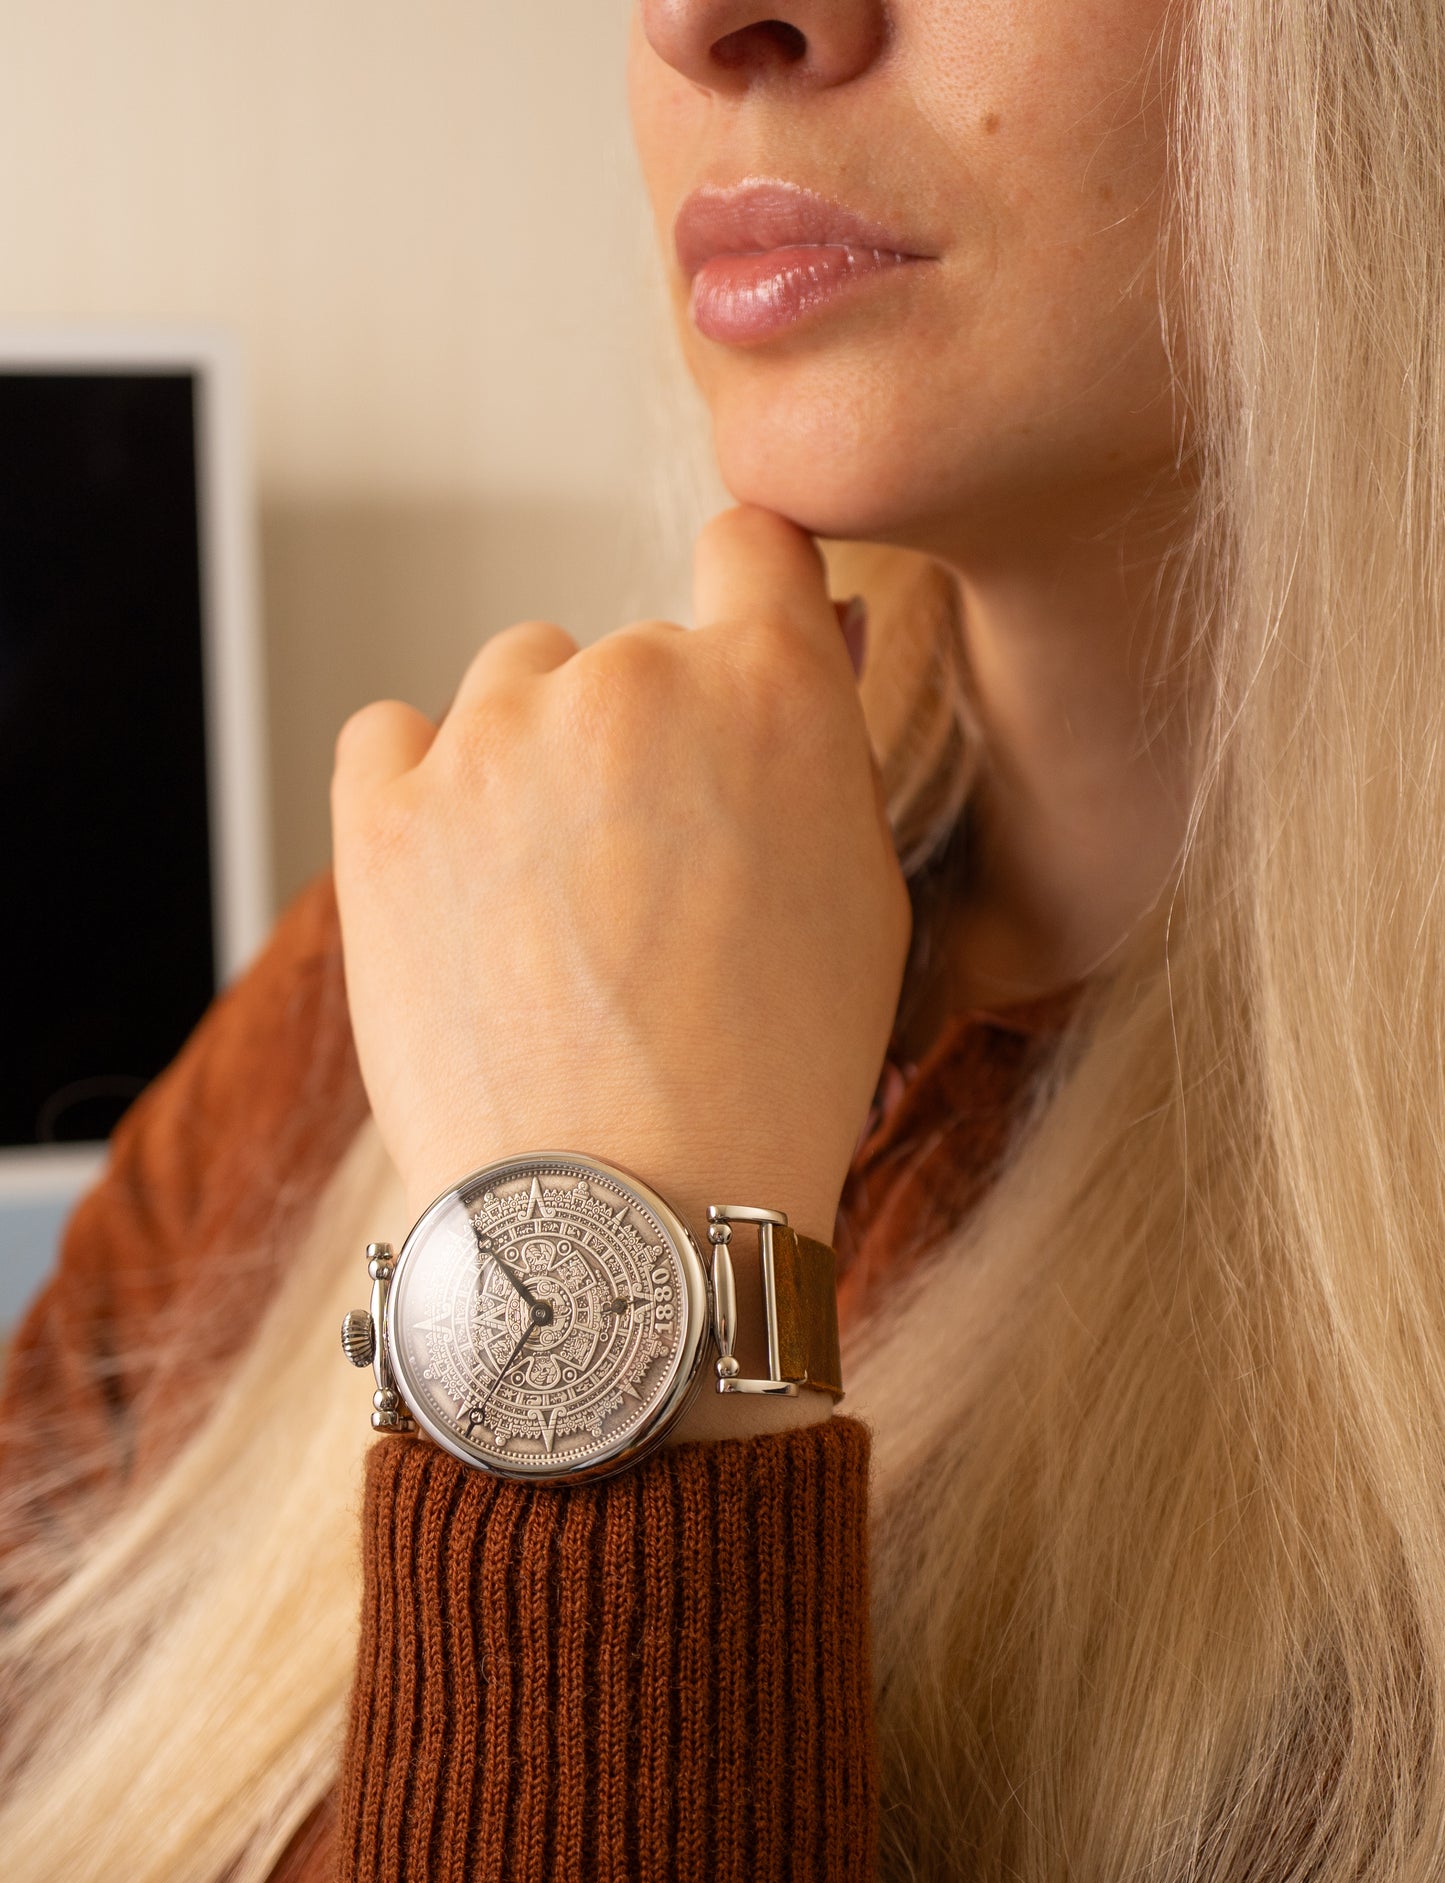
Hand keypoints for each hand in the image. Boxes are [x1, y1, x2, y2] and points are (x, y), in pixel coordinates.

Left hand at [331, 508, 910, 1265]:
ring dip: (535, 761)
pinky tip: (463, 883)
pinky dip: (422, 788)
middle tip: (653, 877)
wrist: (626, 1216)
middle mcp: (627, 680)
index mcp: (765, 686)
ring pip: (513, 686)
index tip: (730, 678)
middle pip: (626, 650)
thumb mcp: (861, 897)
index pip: (750, 544)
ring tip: (557, 907)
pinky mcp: (382, 815)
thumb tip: (801, 627)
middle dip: (645, 737)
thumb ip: (821, 741)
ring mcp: (490, 744)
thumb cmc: (771, 1077)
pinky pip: (390, 736)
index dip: (746, 606)